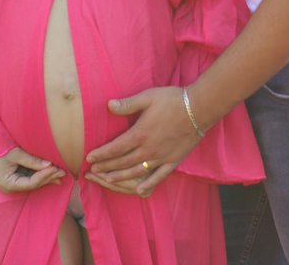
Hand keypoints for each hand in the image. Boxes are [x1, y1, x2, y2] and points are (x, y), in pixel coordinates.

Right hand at [0, 147, 64, 192]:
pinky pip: (31, 176)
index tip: (55, 168)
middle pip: (34, 184)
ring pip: (34, 181)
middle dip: (49, 177)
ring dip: (47, 176)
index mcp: (8, 184)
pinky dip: (41, 173)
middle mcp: (11, 187)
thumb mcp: (15, 153)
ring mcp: (14, 183)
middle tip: (64, 171)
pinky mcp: (16, 177)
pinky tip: (53, 171)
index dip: (44, 176)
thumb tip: (49, 164)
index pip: (31, 183)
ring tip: (62, 171)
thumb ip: (32, 160)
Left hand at [85, 86, 202, 195]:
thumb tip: (108, 105)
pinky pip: (158, 176)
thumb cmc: (172, 100)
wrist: (199, 108)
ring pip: (136, 171)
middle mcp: (148, 149)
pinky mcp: (173, 161)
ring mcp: (161, 157)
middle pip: (122, 162)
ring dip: (120, 177)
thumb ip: (128, 104)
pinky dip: (148, 184)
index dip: (101, 154)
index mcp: (140, 134)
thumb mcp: (148, 97)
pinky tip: (139, 191)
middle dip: (106, 167)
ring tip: (107, 180)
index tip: (89, 158)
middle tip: (93, 171)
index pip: (115, 148)